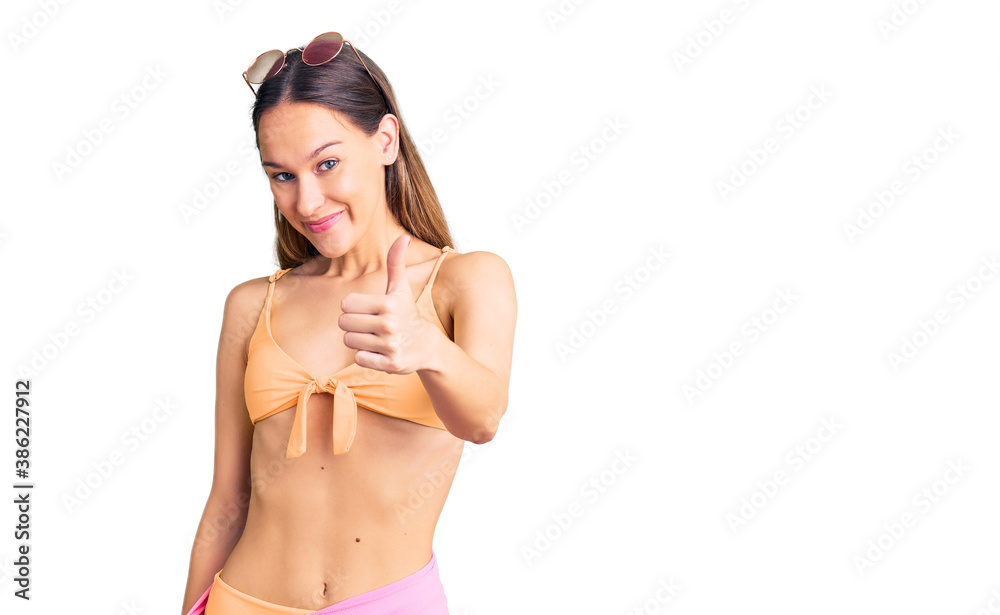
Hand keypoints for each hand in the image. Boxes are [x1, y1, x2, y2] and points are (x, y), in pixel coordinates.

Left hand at [339, 235, 439, 373]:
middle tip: (369, 326)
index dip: (353, 308)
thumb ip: (396, 262)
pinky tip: (379, 352)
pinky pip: (359, 358)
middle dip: (353, 324)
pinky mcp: (389, 364)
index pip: (345, 304)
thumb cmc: (407, 313)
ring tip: (375, 339)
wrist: (428, 346)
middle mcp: (389, 324)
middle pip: (344, 323)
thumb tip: (403, 237)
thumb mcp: (400, 288)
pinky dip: (366, 356)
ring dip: (358, 340)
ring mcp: (389, 346)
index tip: (368, 311)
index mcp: (388, 303)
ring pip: (349, 341)